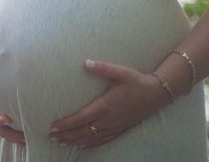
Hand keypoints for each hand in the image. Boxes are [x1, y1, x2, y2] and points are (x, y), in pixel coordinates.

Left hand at [49, 59, 168, 147]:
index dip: (67, 123)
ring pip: (92, 138)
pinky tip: (82, 146)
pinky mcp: (121, 129)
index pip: (82, 118)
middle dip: (66, 135)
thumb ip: (102, 68)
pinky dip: (91, 144)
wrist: (157, 93)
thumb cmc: (137, 81)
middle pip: (84, 131)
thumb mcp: (120, 71)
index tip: (53, 126)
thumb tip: (85, 62)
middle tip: (51, 137)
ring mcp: (116, 126)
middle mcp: (109, 119)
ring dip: (75, 141)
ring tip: (60, 143)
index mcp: (106, 105)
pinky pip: (104, 139)